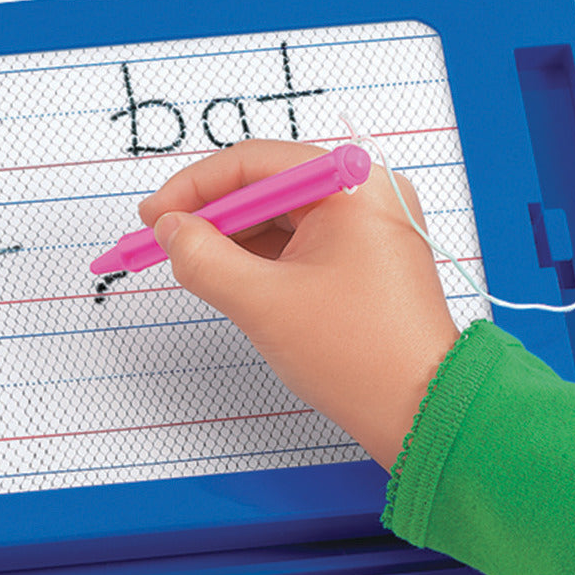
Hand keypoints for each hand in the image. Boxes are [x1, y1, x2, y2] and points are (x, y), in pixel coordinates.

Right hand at [139, 139, 459, 469]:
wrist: (422, 410)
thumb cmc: (361, 356)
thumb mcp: (262, 302)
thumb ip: (203, 258)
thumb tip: (170, 230)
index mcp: (351, 185)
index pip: (252, 163)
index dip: (192, 189)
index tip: (152, 217)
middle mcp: (366, 193)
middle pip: (267, 186)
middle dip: (211, 216)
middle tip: (164, 242)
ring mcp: (369, 226)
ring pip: (281, 217)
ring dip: (234, 239)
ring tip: (195, 268)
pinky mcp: (366, 257)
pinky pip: (300, 241)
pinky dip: (262, 258)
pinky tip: (232, 280)